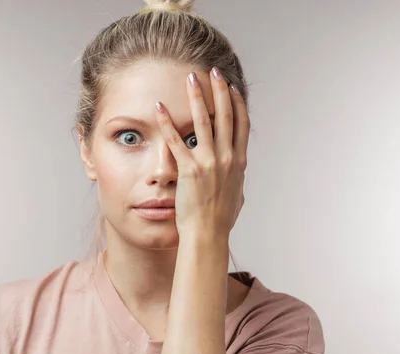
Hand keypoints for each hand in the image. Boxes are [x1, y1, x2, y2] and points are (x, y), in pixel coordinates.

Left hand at [154, 68, 249, 236]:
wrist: (208, 236)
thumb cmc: (221, 221)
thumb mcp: (236, 197)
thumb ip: (237, 181)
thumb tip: (239, 176)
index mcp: (239, 162)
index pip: (241, 125)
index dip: (237, 103)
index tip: (231, 88)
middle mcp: (227, 158)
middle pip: (225, 116)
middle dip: (219, 90)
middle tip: (213, 71)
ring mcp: (209, 163)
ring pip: (203, 122)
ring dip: (196, 98)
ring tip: (190, 79)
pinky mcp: (189, 170)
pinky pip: (175, 140)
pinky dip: (166, 122)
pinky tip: (159, 107)